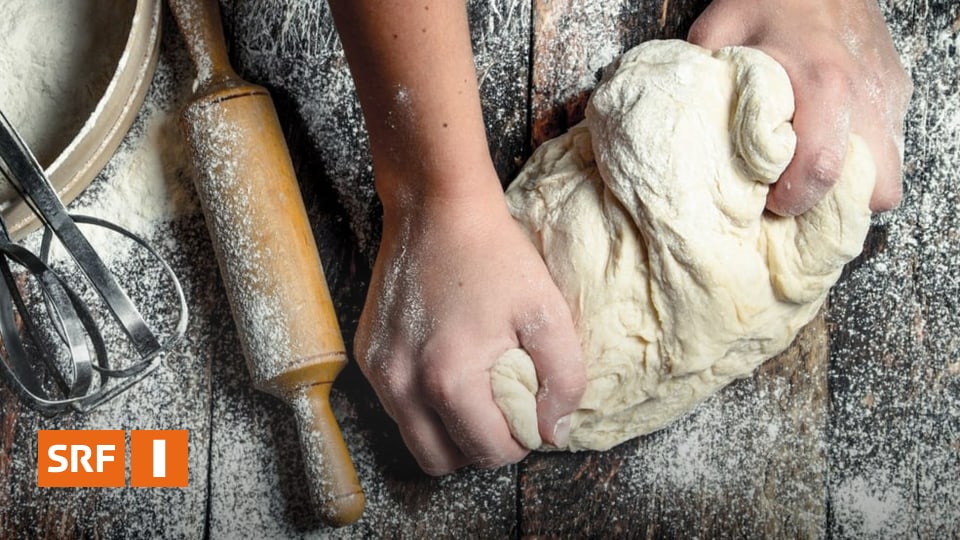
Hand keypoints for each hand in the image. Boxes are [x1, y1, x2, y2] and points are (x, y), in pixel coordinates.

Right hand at [355, 172, 585, 474]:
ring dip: (449, 430)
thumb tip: (555, 431)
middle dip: (481, 446)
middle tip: (503, 408)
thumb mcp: (546, 311)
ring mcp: (378, 371)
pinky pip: (396, 408)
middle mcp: (403, 385)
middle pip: (444, 461)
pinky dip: (424, 404)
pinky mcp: (366, 356)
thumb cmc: (495, 255)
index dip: (522, 439)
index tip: (531, 407)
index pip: (490, 453)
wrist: (436, 207)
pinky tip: (446, 366)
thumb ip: (564, 380)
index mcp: (449, 379)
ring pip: (416, 440)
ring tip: (476, 388)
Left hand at [689, 0, 912, 215]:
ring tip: (808, 175)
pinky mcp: (898, 90)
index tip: (767, 201)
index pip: (820, 167)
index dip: (792, 200)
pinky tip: (825, 148)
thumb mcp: (723, 31)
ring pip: (887, 174)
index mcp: (823, 82)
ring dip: (849, 187)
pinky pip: (889, 148)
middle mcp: (867, 94)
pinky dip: (860, 160)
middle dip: (831, 207)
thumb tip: (683, 135)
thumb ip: (706, 83)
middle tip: (793, 197)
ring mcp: (889, 94)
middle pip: (872, 187)